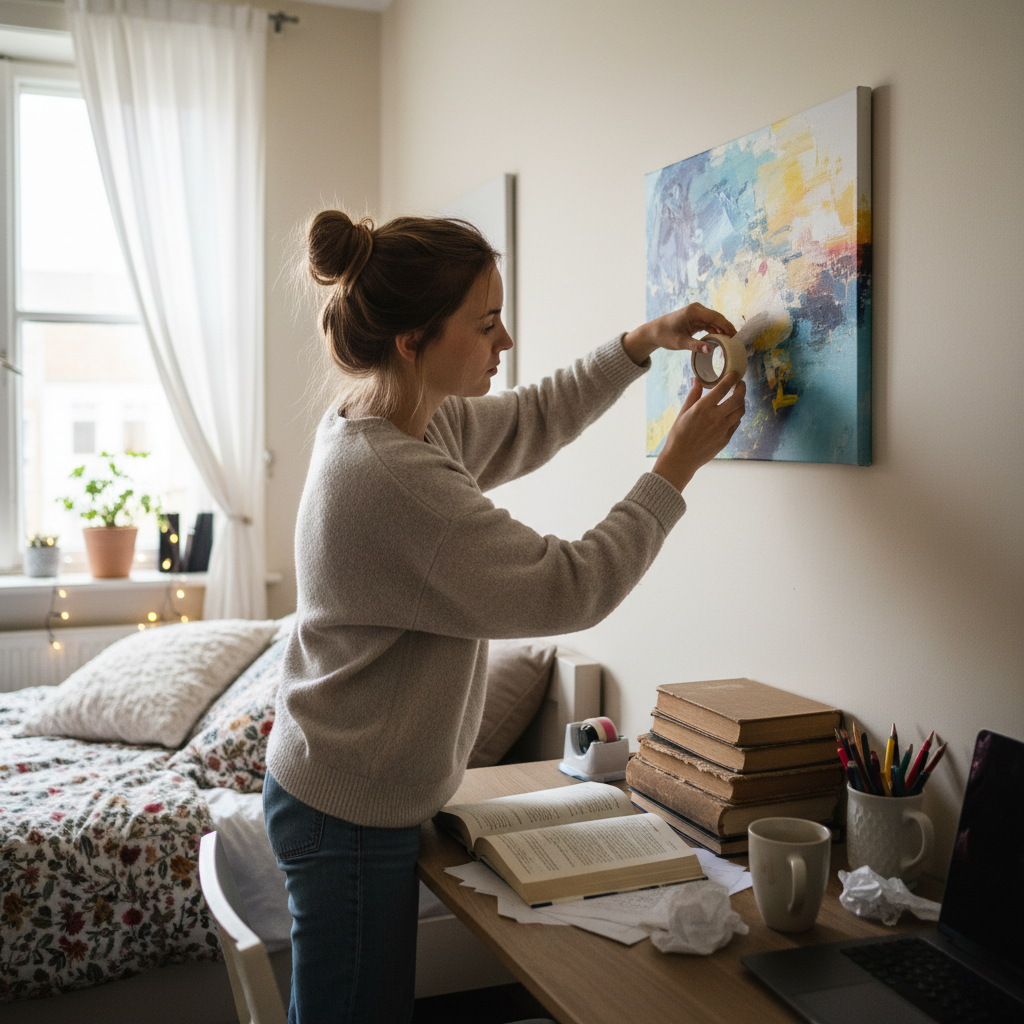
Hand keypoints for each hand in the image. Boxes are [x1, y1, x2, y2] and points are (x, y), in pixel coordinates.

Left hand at [622, 303, 735, 363]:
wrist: (654, 331)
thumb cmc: (665, 335)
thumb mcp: (680, 343)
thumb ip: (695, 346)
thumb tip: (710, 350)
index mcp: (694, 311)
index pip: (715, 317)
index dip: (727, 326)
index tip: (735, 335)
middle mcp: (697, 309)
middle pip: (717, 317)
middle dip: (727, 328)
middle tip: (737, 340)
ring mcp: (697, 313)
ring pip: (714, 320)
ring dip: (722, 329)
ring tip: (731, 341)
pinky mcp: (696, 318)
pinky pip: (709, 323)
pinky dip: (715, 330)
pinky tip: (721, 338)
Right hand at [652, 372, 745, 491]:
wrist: (681, 458)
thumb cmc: (678, 435)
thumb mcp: (683, 412)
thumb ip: (693, 395)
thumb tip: (697, 380)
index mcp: (703, 408)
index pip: (723, 388)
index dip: (731, 378)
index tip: (734, 374)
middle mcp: (716, 417)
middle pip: (738, 398)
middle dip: (742, 388)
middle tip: (740, 383)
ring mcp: (723, 429)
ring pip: (740, 410)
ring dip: (741, 401)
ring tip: (737, 398)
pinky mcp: (726, 438)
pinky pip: (736, 423)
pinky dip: (736, 415)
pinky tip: (731, 413)